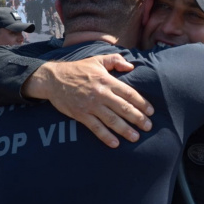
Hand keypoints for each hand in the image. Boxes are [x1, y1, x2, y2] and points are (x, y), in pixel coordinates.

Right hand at [24, 55, 153, 147]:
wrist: (53, 79)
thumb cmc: (78, 69)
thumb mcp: (97, 60)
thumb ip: (115, 61)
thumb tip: (131, 66)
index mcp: (107, 80)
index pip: (129, 93)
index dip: (141, 103)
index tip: (151, 112)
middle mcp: (101, 93)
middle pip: (123, 108)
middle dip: (138, 118)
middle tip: (148, 127)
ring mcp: (90, 105)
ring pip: (112, 119)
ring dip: (125, 129)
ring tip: (135, 137)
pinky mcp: (81, 115)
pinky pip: (96, 127)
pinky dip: (106, 136)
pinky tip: (115, 144)